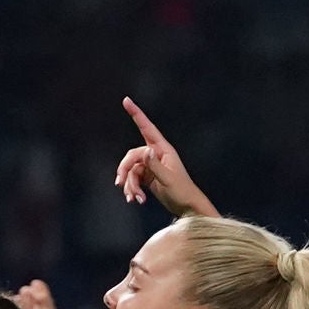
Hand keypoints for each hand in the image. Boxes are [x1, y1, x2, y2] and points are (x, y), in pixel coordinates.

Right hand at [112, 98, 215, 216]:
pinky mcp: (148, 177)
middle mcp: (156, 155)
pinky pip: (134, 179)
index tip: (126, 100)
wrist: (187, 207)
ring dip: (130, 185)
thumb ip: (154, 165)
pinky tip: (137, 200)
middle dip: (125, 170)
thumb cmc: (182, 192)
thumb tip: (144, 151)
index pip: (147, 128)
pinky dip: (133, 189)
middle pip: (132, 155)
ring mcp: (151, 166)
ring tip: (134, 198)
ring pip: (131, 170)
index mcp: (163, 150)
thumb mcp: (168, 179)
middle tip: (120, 184)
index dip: (136, 114)